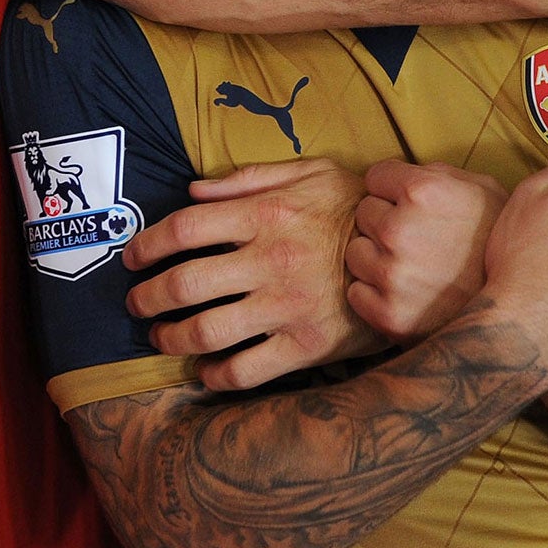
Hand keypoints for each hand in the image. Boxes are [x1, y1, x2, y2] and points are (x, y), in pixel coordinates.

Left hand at [121, 159, 381, 390]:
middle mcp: (269, 261)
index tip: (132, 258)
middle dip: (146, 298)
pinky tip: (205, 370)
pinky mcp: (306, 346)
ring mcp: (286, 308)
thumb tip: (193, 188)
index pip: (183, 229)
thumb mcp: (312, 172)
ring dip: (170, 338)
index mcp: (266, 214)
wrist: (414, 251)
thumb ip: (250, 177)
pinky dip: (215, 376)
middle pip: (183, 284)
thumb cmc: (355, 208)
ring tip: (161, 337)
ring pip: (205, 332)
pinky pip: (245, 371)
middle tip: (136, 304)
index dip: (146, 245)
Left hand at [345, 161, 508, 341]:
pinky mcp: (388, 313)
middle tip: (415, 237)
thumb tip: (401, 173)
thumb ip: (437, 173)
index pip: (375, 176)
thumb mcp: (482, 189)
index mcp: (424, 191)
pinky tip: (406, 291)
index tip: (408, 203)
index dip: (393, 188)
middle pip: (363, 213)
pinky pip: (357, 293)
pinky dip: (375, 294)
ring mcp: (393, 274)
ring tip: (411, 265)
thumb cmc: (497, 241)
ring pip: (356, 252)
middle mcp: (401, 229)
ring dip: (376, 257)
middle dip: (384, 221)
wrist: (520, 302)